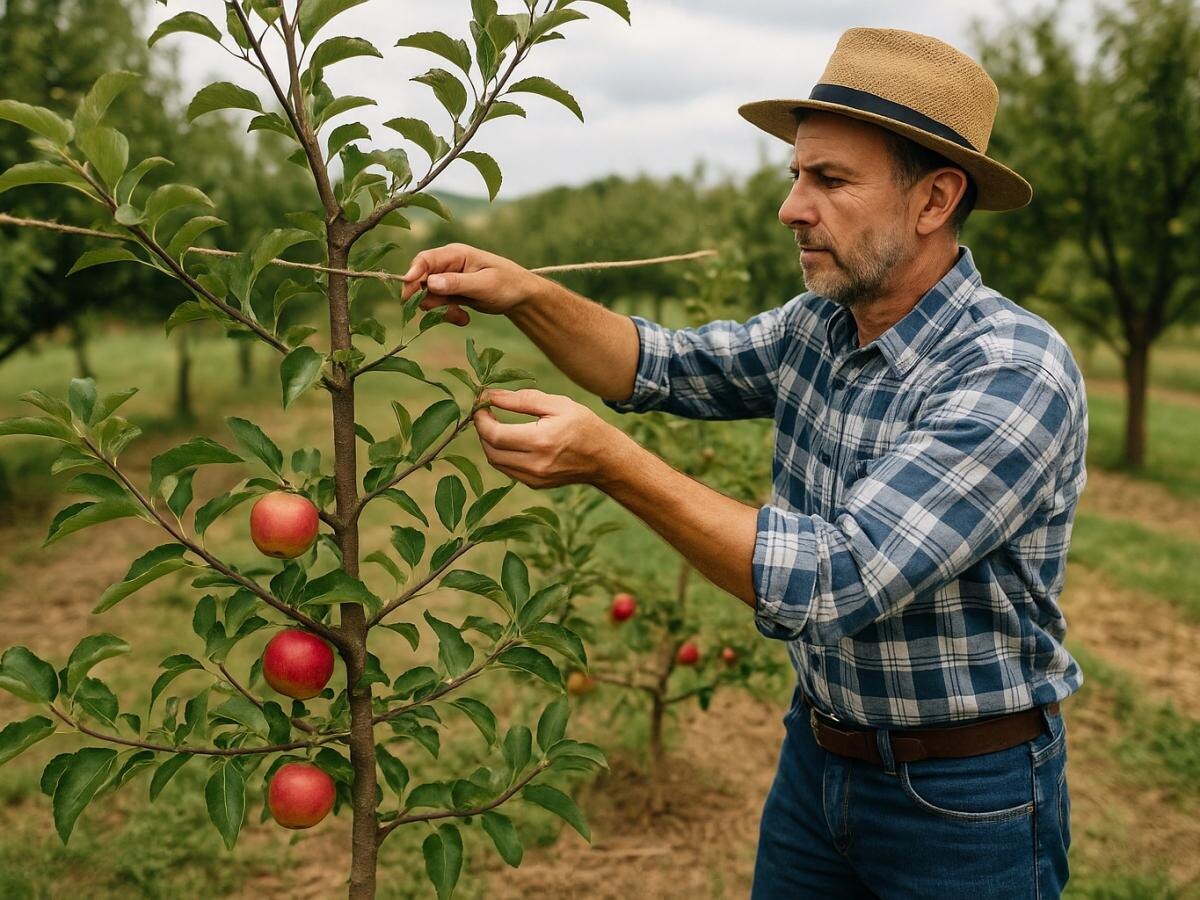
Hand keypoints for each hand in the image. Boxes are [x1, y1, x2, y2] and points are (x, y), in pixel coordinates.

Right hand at [400, 243, 538, 326]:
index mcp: (455, 254)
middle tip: (439, 312)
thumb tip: (430, 283)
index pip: (425, 260)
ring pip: (429, 297)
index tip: (407, 295)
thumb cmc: (507, 283)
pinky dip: (449, 315)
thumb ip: (457, 284)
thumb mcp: (484, 285)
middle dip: (428, 299)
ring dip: (441, 311)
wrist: (521, 296)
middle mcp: (448, 265)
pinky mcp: (452, 295)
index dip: (412, 275)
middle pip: (421, 281)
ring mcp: (448, 281)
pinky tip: (465, 319)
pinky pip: (440, 307)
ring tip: (462, 316)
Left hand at [472, 389, 629, 488]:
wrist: (604, 458)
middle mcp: (536, 464)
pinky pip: (507, 469)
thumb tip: (491, 396)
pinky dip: (502, 454)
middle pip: (491, 450)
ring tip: (496, 425)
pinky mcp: (535, 484)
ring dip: (490, 443)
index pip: (495, 435)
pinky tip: (510, 440)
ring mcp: (535, 478)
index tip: (481, 405)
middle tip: (486, 413)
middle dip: (482, 430)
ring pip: (496, 462)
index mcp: (541, 441)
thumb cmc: (583, 425)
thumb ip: (522, 399)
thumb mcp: (557, 404)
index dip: (481, 420)